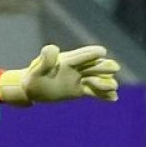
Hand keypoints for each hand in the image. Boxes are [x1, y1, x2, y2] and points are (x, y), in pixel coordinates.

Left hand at [0, 45, 119, 106]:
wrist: (32, 90)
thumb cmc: (33, 78)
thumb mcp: (38, 69)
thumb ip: (46, 60)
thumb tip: (53, 47)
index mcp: (67, 60)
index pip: (82, 55)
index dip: (91, 53)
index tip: (102, 51)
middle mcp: (77, 68)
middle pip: (95, 66)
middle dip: (103, 67)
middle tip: (113, 68)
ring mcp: (81, 79)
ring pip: (98, 79)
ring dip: (105, 82)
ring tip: (111, 87)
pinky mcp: (81, 90)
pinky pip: (95, 92)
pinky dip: (104, 95)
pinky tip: (113, 98)